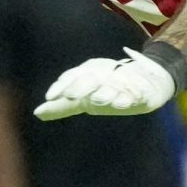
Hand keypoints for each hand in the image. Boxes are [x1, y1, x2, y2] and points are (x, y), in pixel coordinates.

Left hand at [35, 48, 176, 120]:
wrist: (149, 84)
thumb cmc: (109, 89)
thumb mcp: (84, 98)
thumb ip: (62, 106)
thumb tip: (37, 113)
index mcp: (89, 73)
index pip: (72, 76)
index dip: (61, 86)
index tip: (50, 97)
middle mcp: (105, 75)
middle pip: (91, 78)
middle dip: (81, 86)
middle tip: (71, 96)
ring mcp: (123, 82)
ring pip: (112, 85)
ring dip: (104, 92)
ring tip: (97, 98)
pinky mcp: (141, 91)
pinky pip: (135, 94)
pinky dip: (130, 97)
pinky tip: (123, 103)